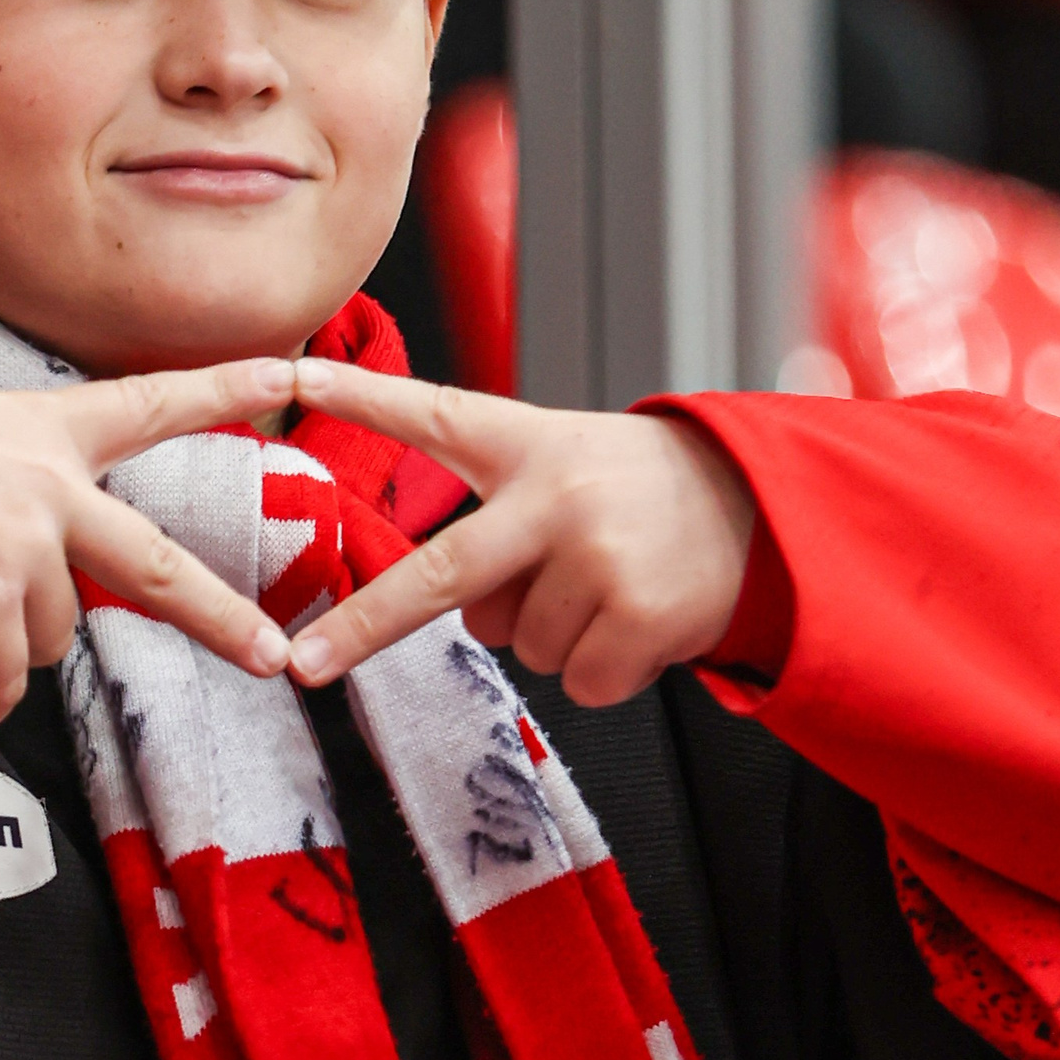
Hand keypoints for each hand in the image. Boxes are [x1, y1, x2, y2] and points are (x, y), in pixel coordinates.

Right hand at [0, 358, 297, 740]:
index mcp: (38, 433)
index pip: (145, 404)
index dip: (218, 389)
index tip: (284, 374)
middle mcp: (45, 490)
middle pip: (153, 566)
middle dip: (220, 616)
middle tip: (269, 656)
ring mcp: (17, 549)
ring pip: (50, 636)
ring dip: (8, 652)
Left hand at [285, 363, 753, 704]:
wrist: (763, 511)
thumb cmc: (645, 494)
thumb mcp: (571, 464)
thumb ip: (504, 513)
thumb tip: (457, 608)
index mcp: (533, 446)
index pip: (438, 416)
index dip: (365, 399)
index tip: (296, 380)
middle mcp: (559, 497)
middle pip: (442, 574)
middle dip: (364, 625)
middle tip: (305, 665)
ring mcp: (599, 559)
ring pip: (520, 642)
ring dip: (555, 633)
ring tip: (608, 586)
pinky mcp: (641, 616)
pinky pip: (576, 679)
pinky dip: (602, 668)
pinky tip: (636, 620)